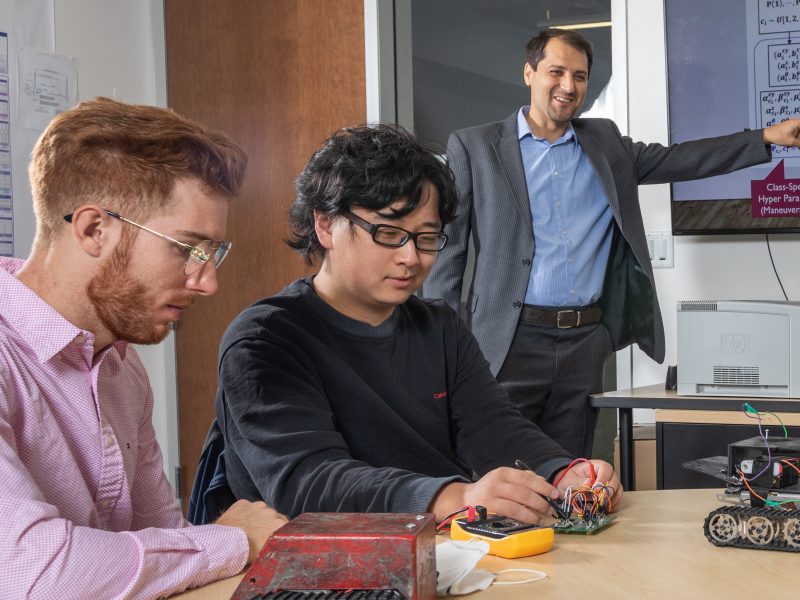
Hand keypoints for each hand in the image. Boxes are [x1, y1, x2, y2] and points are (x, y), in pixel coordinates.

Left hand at [216, 499, 288, 563]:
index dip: (281, 533)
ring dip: (258, 518)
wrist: (223, 543)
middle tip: (260, 536)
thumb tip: (282, 548)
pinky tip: (239, 524)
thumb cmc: (245, 552)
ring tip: (248, 530)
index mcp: (279, 524)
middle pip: (274, 517)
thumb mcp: (267, 553)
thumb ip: (277, 546)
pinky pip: (247, 508)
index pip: (286, 526)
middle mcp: (271, 511)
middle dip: (269, 524)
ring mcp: (256, 505)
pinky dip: (245, 514)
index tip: (275, 538)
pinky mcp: (243, 503)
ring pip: (261, 511)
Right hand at [430, 466, 558, 524]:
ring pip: (517, 506)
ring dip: (533, 513)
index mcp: (503, 473)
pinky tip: (530, 521)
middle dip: (541, 502)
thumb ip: (521, 479)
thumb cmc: (489, 490)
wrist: (464, 499)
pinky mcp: (488, 512)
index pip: (527, 478)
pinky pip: (509, 516)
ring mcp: (491, 498)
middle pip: (523, 492)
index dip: (543, 486)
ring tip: (542, 518)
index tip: (555, 494)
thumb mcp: (503, 479)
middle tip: (551, 509)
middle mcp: (496, 483)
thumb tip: (543, 482)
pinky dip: (523, 519)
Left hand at [553, 459, 622, 511]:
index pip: (605, 468)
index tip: (596, 490)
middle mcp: (606, 474)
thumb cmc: (569, 480)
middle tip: (599, 500)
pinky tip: (604, 509)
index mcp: (595, 466)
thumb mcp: (568, 480)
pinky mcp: (611, 495)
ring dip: (611, 500)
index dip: (603, 479)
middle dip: (608, 492)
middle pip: (614, 480)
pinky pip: (617, 500)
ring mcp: (610, 484)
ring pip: (618, 491)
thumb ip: (577, 481)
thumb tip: (589, 483)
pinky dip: (612, 506)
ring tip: (600, 506)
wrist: (568, 487)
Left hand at [763, 118, 799, 146]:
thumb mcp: (791, 141)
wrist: (766, 136)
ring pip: (798, 133)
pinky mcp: (788, 128)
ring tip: (792, 145)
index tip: (798, 141)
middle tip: (797, 145)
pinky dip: (793, 139)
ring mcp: (791, 125)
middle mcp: (795, 122)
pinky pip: (794, 133)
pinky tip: (790, 144)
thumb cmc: (778, 136)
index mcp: (798, 123)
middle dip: (798, 140)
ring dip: (797, 140)